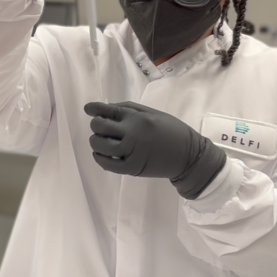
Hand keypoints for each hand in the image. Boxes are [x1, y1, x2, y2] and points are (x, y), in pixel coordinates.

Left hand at [84, 101, 226, 199]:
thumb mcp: (152, 113)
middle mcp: (131, 133)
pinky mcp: (131, 168)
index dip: (94, 108)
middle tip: (99, 126)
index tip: (88, 108)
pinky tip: (100, 154)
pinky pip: (107, 164)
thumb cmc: (171, 130)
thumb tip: (106, 108)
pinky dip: (99, 158)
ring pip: (100, 145)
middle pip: (100, 127)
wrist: (189, 156)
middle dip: (96, 125)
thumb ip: (129, 109)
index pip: (108, 110)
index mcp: (137, 118)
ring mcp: (131, 152)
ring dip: (95, 141)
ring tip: (99, 140)